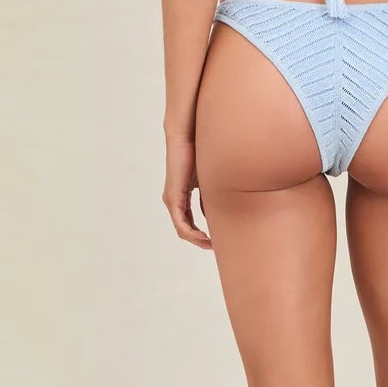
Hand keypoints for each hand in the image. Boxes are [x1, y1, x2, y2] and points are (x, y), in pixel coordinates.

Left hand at [163, 135, 211, 249]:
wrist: (186, 139)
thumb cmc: (198, 154)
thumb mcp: (207, 181)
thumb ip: (209, 198)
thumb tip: (215, 215)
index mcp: (180, 197)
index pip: (188, 222)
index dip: (201, 234)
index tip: (216, 241)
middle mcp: (173, 201)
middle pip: (185, 229)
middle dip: (200, 241)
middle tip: (215, 247)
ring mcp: (171, 200)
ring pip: (182, 229)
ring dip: (197, 239)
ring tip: (211, 245)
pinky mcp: (173, 198)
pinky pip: (181, 223)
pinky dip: (192, 233)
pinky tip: (203, 237)